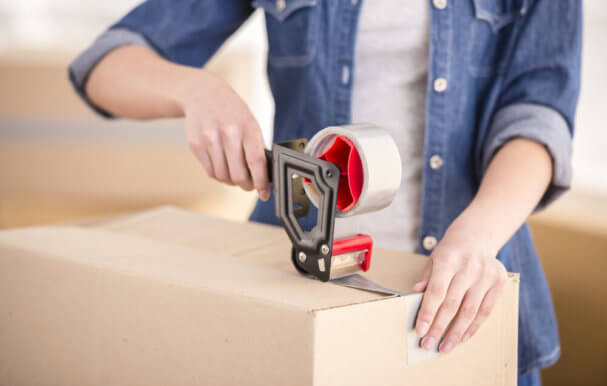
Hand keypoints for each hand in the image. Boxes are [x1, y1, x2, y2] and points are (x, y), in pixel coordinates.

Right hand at [178, 70, 269, 200]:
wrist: (202, 94)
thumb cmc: (232, 111)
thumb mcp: (250, 123)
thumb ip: (256, 147)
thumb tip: (265, 176)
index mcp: (247, 128)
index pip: (256, 162)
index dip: (261, 182)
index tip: (264, 193)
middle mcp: (228, 133)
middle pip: (238, 175)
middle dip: (246, 185)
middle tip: (248, 184)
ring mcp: (210, 139)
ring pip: (223, 176)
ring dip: (231, 181)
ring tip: (235, 174)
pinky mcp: (196, 145)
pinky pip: (210, 172)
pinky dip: (219, 175)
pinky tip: (223, 166)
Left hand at [412, 221, 507, 353]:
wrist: (476, 236)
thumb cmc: (450, 252)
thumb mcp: (433, 260)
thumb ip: (426, 279)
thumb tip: (415, 296)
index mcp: (448, 260)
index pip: (437, 291)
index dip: (428, 313)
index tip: (420, 331)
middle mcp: (469, 267)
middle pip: (452, 304)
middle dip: (439, 328)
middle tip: (428, 345)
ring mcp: (486, 275)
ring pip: (469, 311)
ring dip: (456, 333)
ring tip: (445, 347)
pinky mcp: (499, 283)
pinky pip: (486, 311)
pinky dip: (473, 327)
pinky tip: (462, 338)